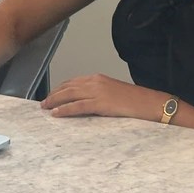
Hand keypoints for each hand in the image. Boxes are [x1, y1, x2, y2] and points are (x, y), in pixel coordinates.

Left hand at [41, 73, 163, 120]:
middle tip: (43, 103)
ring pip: (70, 95)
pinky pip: (78, 106)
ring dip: (55, 101)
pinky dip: (65, 110)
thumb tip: (86, 102)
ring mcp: (98, 92)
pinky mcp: (101, 103)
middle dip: (54, 94)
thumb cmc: (134, 101)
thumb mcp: (113, 93)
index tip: (51, 95)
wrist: (150, 103)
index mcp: (98, 78)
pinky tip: (56, 114)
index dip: (60, 88)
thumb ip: (99, 94)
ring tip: (45, 108)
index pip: (73, 82)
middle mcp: (95, 82)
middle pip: (68, 87)